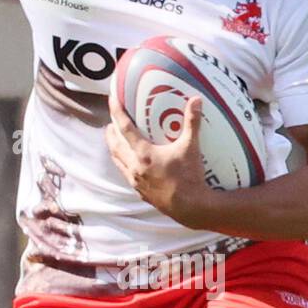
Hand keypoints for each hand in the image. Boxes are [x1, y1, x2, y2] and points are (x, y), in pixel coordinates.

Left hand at [105, 91, 211, 226]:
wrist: (191, 207)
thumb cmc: (190, 177)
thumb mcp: (191, 148)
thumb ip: (192, 123)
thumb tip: (196, 100)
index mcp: (144, 154)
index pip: (125, 128)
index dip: (117, 112)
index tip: (112, 99)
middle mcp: (135, 167)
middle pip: (115, 145)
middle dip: (111, 132)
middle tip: (111, 122)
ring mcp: (137, 181)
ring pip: (118, 161)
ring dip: (115, 149)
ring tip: (115, 141)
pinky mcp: (141, 192)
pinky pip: (126, 174)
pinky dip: (123, 164)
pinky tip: (129, 164)